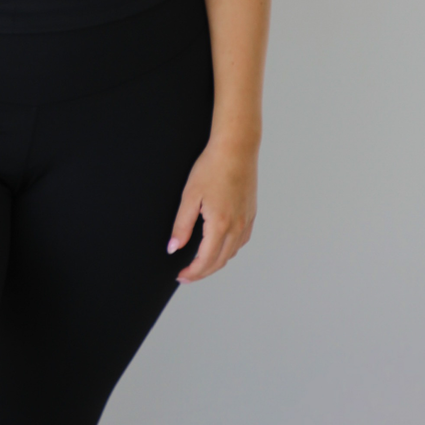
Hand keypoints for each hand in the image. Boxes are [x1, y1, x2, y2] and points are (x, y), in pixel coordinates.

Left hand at [167, 134, 258, 282]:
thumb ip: (181, 226)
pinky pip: (241, 241)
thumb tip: (173, 248)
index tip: (181, 276)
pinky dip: (228, 250)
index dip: (192, 272)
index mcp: (221, 225)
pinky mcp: (251, 213)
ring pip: (232, 253)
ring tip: (200, 262)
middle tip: (187, 274)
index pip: (205, 260)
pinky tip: (219, 246)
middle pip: (220, 261)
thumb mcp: (189, 196)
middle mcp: (237, 227)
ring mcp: (246, 221)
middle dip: (202, 272)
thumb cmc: (212, 167)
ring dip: (216, 262)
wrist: (236, 148)